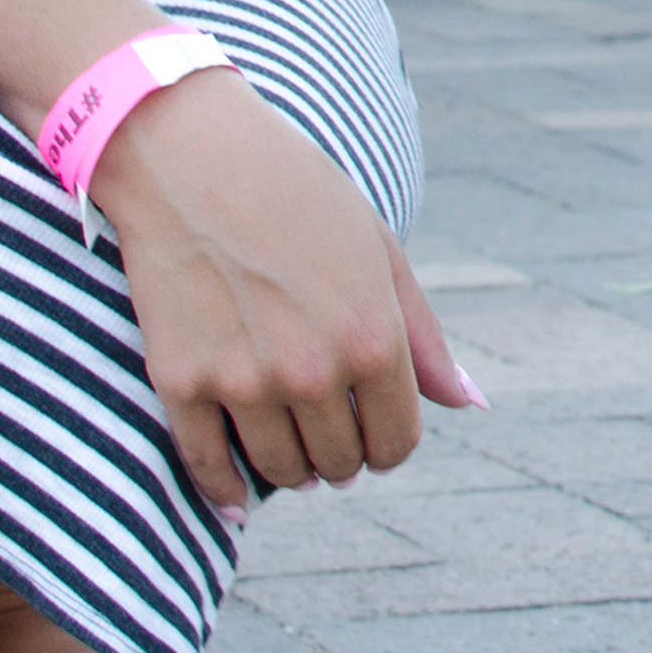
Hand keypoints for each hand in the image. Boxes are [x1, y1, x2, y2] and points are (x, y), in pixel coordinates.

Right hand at [83, 68, 476, 512]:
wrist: (194, 156)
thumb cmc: (298, 195)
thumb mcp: (380, 255)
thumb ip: (425, 339)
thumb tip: (470, 406)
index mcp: (374, 340)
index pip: (396, 441)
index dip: (389, 446)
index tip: (373, 434)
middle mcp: (314, 371)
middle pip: (340, 462)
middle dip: (342, 457)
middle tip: (329, 438)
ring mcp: (244, 381)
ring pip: (281, 472)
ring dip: (292, 472)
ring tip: (292, 455)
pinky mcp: (181, 381)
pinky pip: (207, 468)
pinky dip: (224, 492)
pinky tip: (235, 496)